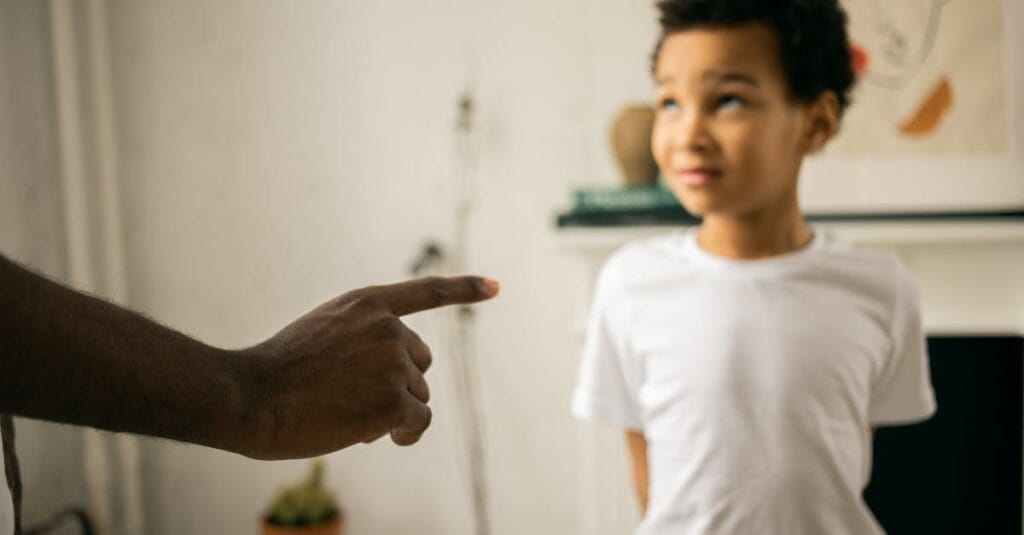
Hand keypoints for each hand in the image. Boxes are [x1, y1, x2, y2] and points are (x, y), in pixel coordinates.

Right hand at [238, 276, 498, 458]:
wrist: (250, 396)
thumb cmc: (275, 373)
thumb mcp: (321, 333)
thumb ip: (361, 339)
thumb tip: (402, 387)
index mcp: (366, 303)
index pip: (426, 291)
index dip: (465, 289)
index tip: (497, 286)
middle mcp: (386, 326)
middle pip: (419, 363)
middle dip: (397, 384)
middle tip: (353, 398)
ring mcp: (392, 362)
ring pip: (418, 395)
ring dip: (394, 411)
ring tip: (348, 415)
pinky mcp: (394, 400)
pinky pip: (418, 422)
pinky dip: (406, 435)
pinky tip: (380, 437)